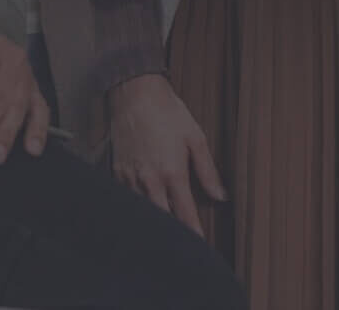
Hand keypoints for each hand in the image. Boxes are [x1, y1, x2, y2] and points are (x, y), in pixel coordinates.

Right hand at [107, 72, 224, 235]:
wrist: (135, 94)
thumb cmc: (167, 112)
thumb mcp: (196, 137)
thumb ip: (208, 170)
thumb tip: (220, 195)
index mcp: (172, 173)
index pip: (185, 213)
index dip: (193, 232)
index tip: (199, 244)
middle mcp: (150, 181)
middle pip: (162, 218)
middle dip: (172, 232)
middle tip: (182, 243)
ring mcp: (131, 178)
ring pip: (143, 211)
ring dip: (154, 221)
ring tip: (163, 232)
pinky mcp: (118, 171)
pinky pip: (127, 198)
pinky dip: (135, 207)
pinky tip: (142, 211)